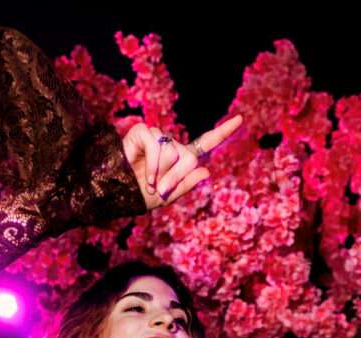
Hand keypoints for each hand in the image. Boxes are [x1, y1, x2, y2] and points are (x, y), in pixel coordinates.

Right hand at [122, 115, 242, 209]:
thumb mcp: (168, 196)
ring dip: (160, 174)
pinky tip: (144, 177)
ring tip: (149, 183)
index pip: (206, 143)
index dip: (223, 132)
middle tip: (160, 190)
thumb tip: (206, 172)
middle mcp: (172, 143)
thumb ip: (187, 185)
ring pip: (172, 153)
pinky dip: (152, 166)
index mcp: (183, 158)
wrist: (119, 192)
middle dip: (175, 177)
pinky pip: (156, 146)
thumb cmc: (142, 195)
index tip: (241, 119)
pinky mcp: (144, 132)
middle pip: (188, 157)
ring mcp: (158, 135)